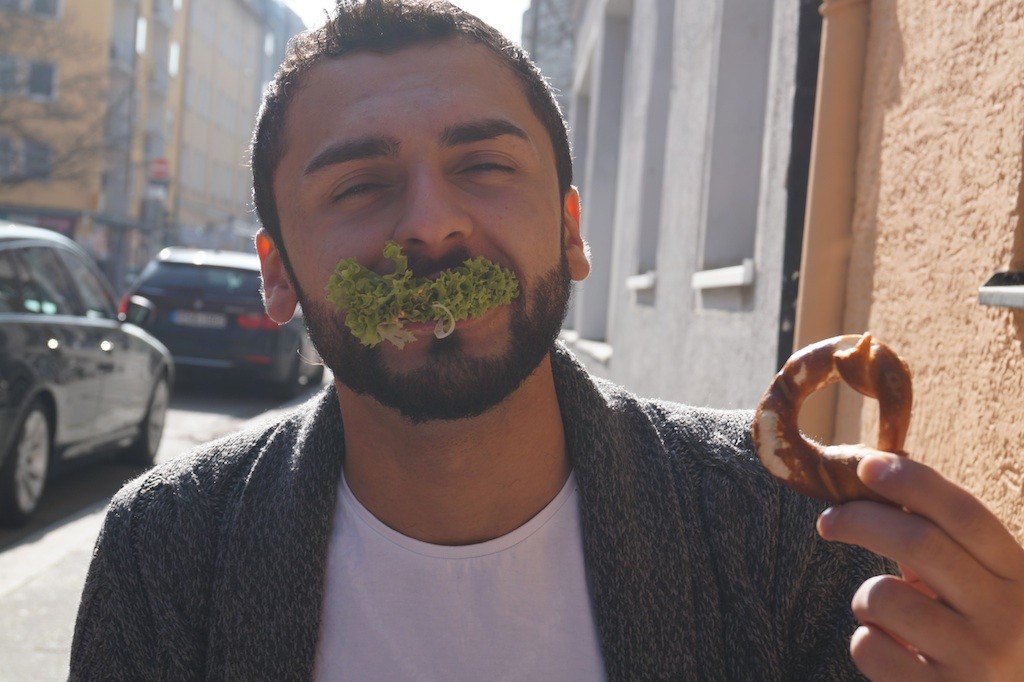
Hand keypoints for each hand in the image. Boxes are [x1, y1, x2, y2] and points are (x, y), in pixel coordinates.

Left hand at [816, 451, 1023, 679]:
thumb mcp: (974, 585)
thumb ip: (938, 539)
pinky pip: (869, 648)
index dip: (912, 481)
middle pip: (919, 542)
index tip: (865, 464)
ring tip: (883, 616)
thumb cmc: (973, 634)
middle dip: (861, 519)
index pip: (964, 514)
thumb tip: (874, 470)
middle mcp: (1008, 616)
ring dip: (865, 598)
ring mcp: (979, 660)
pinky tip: (891, 654)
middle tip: (828, 521)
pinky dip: (866, 643)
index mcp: (1019, 576)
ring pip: (884, 596)